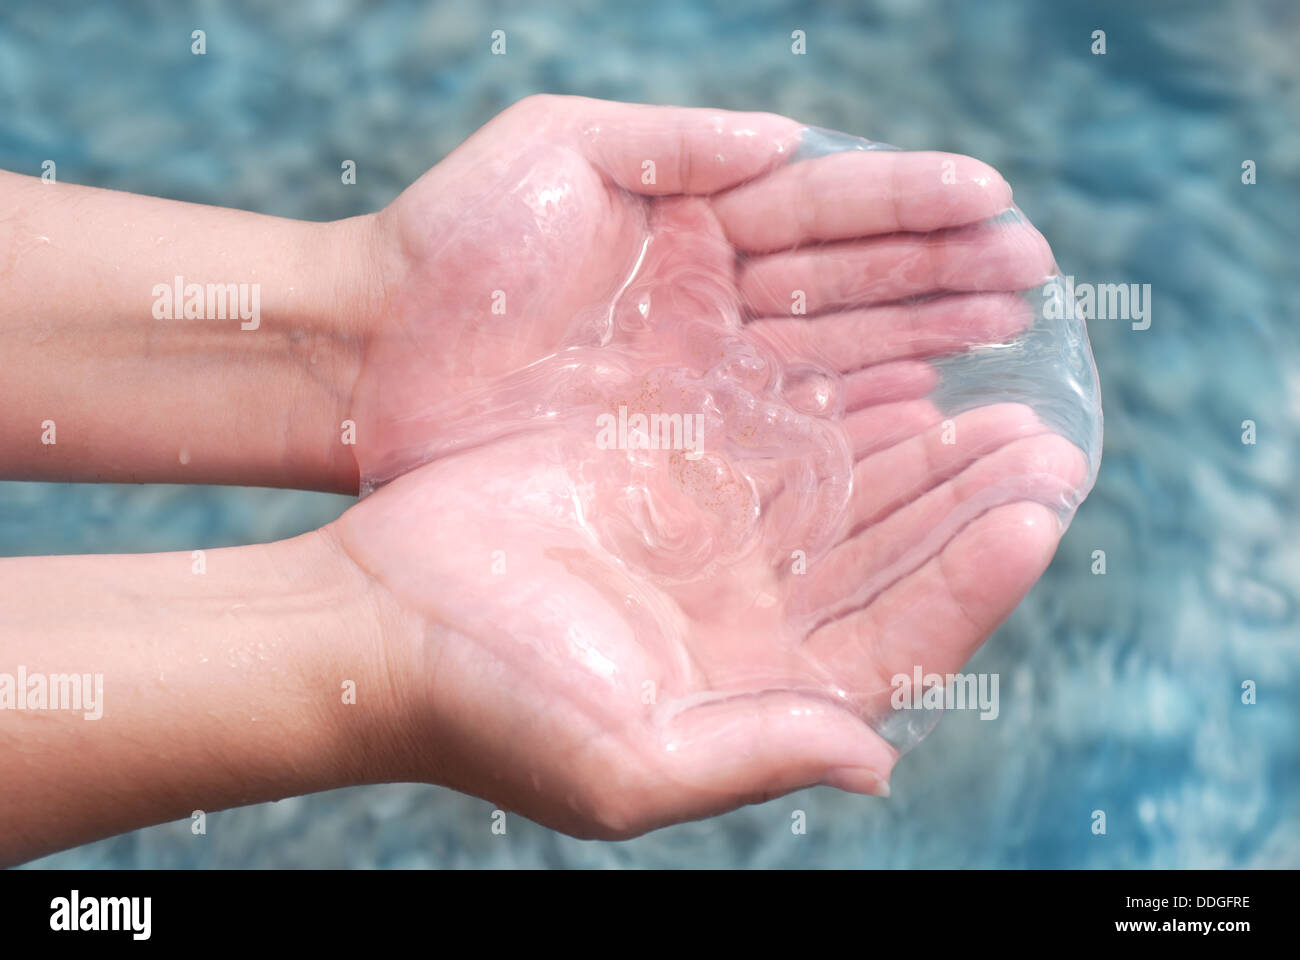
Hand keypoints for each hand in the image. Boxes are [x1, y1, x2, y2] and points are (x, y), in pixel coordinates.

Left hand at [350, 94, 1052, 486]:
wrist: (365, 360)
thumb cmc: (450, 247)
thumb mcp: (556, 152)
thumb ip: (674, 143)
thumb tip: (787, 139)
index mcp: (693, 221)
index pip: (825, 209)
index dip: (911, 208)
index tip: (997, 208)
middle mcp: (712, 300)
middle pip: (849, 284)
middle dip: (941, 279)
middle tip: (1034, 283)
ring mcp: (701, 376)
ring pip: (833, 355)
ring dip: (922, 347)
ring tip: (1006, 342)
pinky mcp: (678, 447)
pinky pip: (783, 431)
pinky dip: (855, 420)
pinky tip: (921, 415)